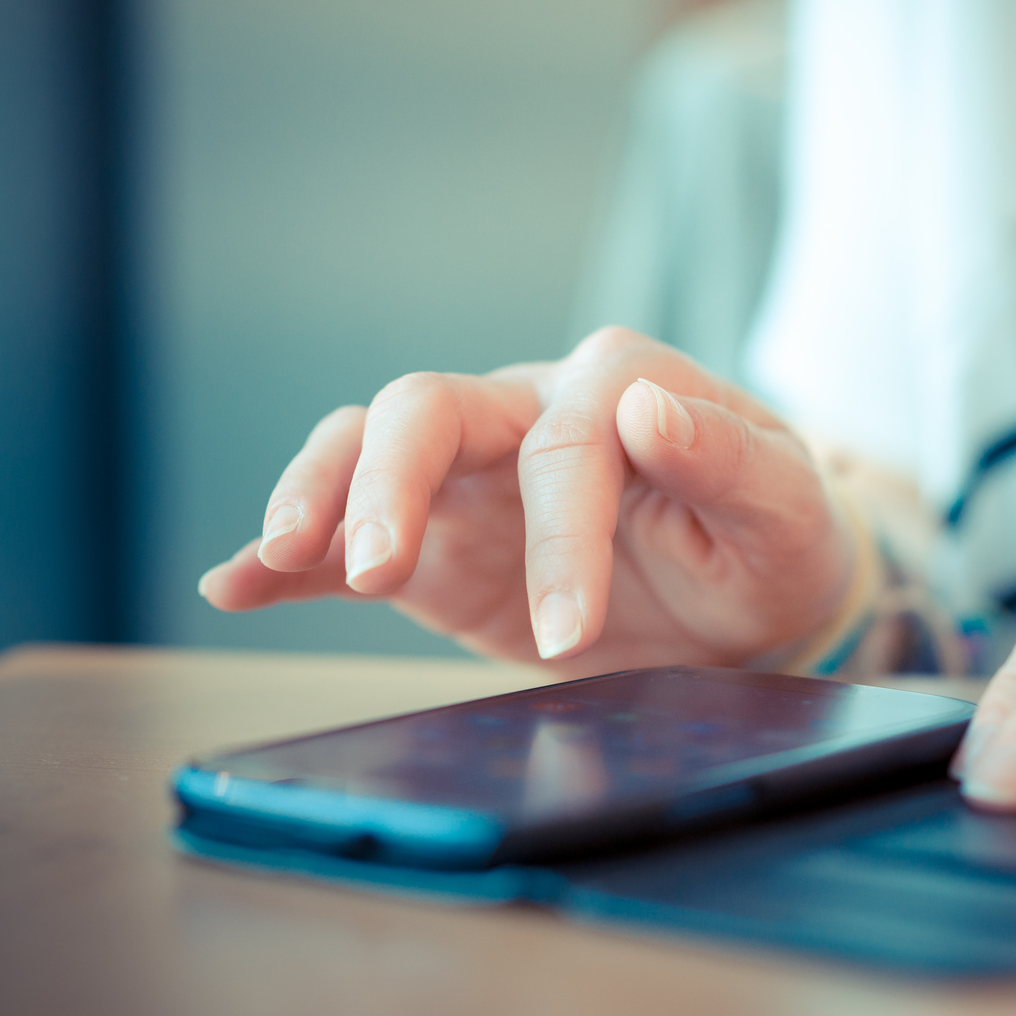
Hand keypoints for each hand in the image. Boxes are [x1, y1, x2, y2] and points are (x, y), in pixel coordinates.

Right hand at [197, 328, 857, 675]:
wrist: (745, 595)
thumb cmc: (767, 541)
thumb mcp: (780, 507)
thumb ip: (726, 457)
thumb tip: (649, 410)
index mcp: (614, 386)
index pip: (561, 440)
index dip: (559, 532)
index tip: (568, 629)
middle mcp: (525, 412)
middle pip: (427, 407)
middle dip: (395, 482)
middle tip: (386, 571)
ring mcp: (470, 476)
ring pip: (365, 447)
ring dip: (321, 495)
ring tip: (283, 553)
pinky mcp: (436, 544)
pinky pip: (346, 538)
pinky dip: (287, 558)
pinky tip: (235, 586)